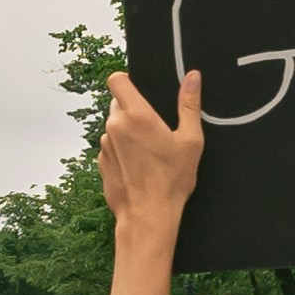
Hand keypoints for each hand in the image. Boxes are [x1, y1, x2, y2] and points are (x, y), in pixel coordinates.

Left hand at [98, 66, 205, 241]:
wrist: (148, 216)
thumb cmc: (171, 180)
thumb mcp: (190, 141)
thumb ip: (189, 104)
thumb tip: (193, 77)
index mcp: (136, 115)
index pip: (116, 80)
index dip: (126, 80)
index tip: (139, 89)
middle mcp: (115, 127)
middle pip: (118, 104)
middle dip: (134, 110)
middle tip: (155, 128)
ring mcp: (105, 145)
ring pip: (114, 127)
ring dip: (127, 132)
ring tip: (149, 151)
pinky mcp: (101, 162)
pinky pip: (111, 147)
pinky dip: (122, 151)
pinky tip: (139, 166)